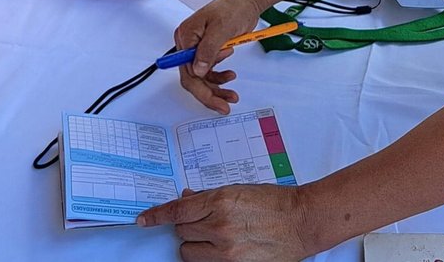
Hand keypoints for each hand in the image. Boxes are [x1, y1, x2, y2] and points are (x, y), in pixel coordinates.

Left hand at [138, 184, 313, 261]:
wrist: (301, 221)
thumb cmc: (273, 202)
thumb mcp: (237, 189)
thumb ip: (208, 196)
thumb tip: (186, 197)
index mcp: (220, 201)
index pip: (177, 210)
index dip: (157, 215)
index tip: (143, 220)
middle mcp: (220, 226)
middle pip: (182, 231)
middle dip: (188, 226)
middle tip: (203, 221)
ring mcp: (226, 250)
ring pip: (189, 251)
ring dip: (195, 243)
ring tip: (213, 236)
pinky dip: (207, 256)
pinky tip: (220, 248)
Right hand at [173, 0, 263, 113]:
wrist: (246, 2)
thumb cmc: (233, 8)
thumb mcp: (222, 29)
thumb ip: (208, 50)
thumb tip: (197, 70)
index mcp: (186, 36)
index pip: (187, 71)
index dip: (201, 89)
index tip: (215, 101)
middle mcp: (188, 43)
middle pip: (193, 77)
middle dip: (209, 93)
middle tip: (225, 105)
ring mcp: (197, 47)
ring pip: (201, 77)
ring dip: (216, 87)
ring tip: (232, 94)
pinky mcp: (208, 50)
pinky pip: (209, 71)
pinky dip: (219, 77)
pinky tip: (230, 76)